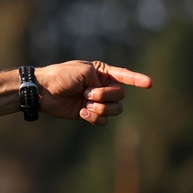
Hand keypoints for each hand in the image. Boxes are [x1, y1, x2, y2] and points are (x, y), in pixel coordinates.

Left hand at [36, 60, 151, 125]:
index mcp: (102, 72)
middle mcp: (101, 87)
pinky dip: (95, 118)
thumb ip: (100, 82)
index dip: (137, 80)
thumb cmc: (61, 76)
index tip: (150, 83)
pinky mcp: (88, 114)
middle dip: (105, 96)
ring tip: (85, 104)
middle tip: (87, 94)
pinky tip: (82, 113)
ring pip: (115, 110)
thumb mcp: (84, 72)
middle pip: (120, 96)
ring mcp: (96, 102)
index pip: (124, 76)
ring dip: (102, 108)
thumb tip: (104, 98)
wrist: (43, 91)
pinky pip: (103, 121)